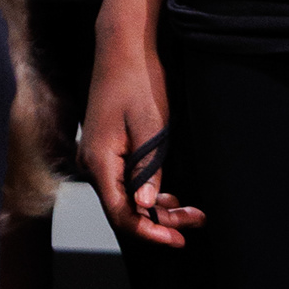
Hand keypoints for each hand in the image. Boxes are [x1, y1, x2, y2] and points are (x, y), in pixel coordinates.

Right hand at [83, 6, 202, 250]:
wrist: (124, 49)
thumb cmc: (139, 81)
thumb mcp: (152, 127)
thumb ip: (149, 168)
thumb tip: (146, 205)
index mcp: (100, 161)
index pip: (121, 213)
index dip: (149, 231)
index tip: (178, 239)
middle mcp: (93, 163)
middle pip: (124, 208)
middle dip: (160, 221)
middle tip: (194, 224)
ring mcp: (99, 156)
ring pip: (127, 196)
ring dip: (157, 207)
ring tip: (191, 213)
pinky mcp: (108, 149)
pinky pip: (126, 180)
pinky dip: (148, 191)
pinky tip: (171, 196)